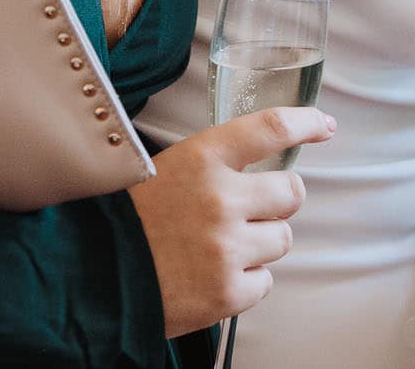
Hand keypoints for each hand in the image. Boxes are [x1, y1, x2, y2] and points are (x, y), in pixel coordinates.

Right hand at [127, 107, 335, 338]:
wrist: (89, 275)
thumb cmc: (128, 218)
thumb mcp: (166, 169)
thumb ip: (214, 164)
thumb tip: (261, 161)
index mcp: (202, 158)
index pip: (270, 128)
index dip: (306, 123)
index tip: (325, 127)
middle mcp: (221, 198)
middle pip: (292, 192)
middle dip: (279, 201)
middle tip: (254, 208)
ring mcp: (227, 247)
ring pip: (282, 238)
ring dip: (261, 242)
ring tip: (220, 246)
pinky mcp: (228, 291)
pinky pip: (265, 281)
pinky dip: (246, 280)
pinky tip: (213, 274)